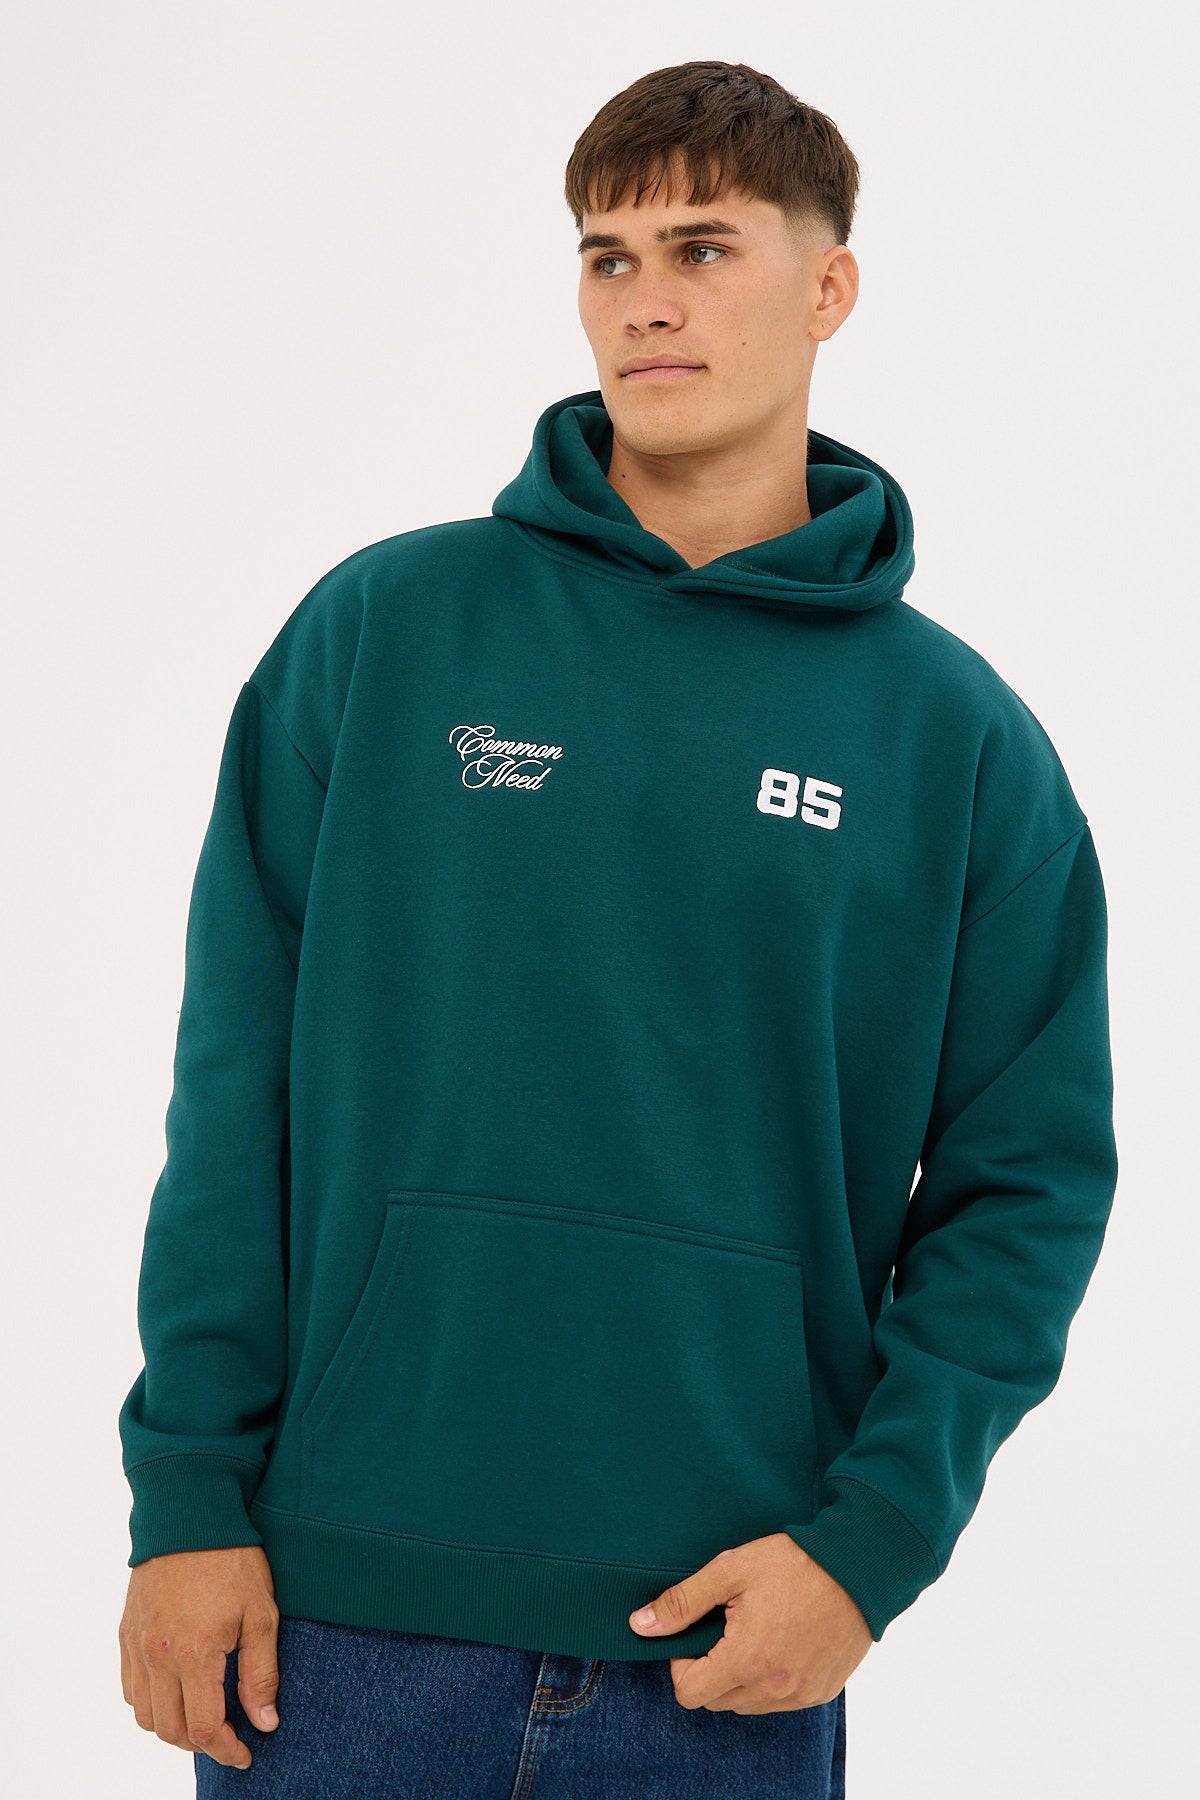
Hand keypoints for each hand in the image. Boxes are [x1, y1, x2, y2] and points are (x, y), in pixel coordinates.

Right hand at [118, 1545, 280, 1768]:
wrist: (190, 1513)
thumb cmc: (232, 1558)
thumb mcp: (261, 1614)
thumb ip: (260, 1673)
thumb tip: (265, 1722)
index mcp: (194, 1654)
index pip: (205, 1729)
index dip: (227, 1751)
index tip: (246, 1753)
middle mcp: (157, 1656)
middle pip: (170, 1730)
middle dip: (201, 1744)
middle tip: (229, 1737)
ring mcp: (136, 1645)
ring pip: (144, 1715)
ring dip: (172, 1727)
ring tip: (203, 1717)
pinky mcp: (126, 1631)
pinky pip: (130, 1687)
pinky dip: (149, 1703)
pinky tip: (175, 1692)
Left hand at [627, 1531, 871, 1713]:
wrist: (859, 1567)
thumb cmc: (794, 1562)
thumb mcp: (730, 1570)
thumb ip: (682, 1602)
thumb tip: (639, 1625)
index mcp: (746, 1660)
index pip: (689, 1693)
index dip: (682, 1663)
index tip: (697, 1633)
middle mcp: (774, 1688)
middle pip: (717, 1699)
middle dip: (711, 1668)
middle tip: (727, 1626)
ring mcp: (801, 1694)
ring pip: (748, 1704)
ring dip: (741, 1676)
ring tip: (756, 1630)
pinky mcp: (822, 1692)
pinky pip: (782, 1701)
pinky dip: (772, 1680)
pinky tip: (782, 1641)